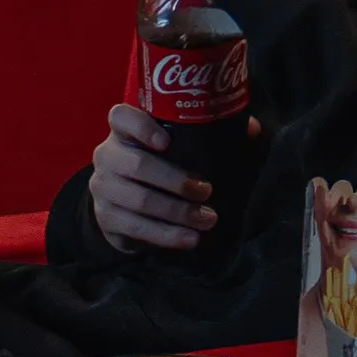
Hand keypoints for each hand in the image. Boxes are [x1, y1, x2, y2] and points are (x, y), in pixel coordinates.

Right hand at [81, 98, 218, 255]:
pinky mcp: (106, 218)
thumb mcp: (178, 150)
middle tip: (206, 192)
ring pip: (139, 201)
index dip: (140, 126)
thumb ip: (210, 135)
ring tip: (207, 220)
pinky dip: (166, 235)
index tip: (167, 141)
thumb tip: (253, 128)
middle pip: (136, 165)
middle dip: (175, 181)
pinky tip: (189, 239)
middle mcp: (107, 156)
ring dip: (177, 213)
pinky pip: (136, 228)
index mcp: (124, 132)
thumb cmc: (158, 168)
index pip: (120, 117)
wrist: (123, 206)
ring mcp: (102, 188)